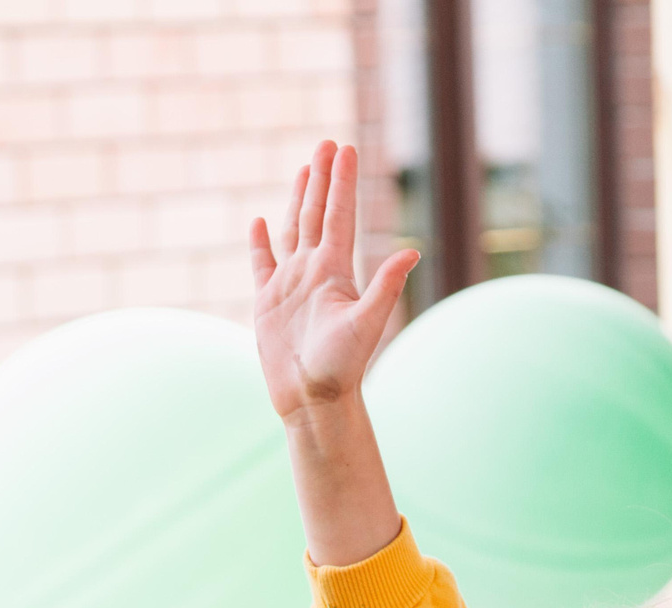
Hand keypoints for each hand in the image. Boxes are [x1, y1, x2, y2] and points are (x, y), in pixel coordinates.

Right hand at [250, 141, 416, 421]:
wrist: (312, 400)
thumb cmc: (341, 368)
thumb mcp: (366, 324)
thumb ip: (386, 286)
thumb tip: (412, 253)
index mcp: (336, 271)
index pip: (339, 215)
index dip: (342, 182)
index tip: (344, 148)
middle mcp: (314, 272)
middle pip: (318, 214)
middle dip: (323, 179)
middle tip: (327, 143)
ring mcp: (290, 285)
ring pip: (293, 231)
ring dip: (298, 200)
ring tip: (304, 170)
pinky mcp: (267, 303)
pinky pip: (261, 264)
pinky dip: (259, 243)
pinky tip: (259, 223)